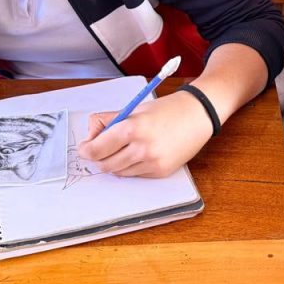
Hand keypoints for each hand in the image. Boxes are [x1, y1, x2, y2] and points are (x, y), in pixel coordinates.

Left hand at [78, 91, 212, 177]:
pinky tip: (140, 153)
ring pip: (119, 172)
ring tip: (123, 148)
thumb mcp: (134, 109)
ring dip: (115, 162)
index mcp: (132, 128)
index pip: (96, 149)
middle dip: (98, 158)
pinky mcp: (161, 172)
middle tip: (99, 150)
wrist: (198, 115)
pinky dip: (132, 166)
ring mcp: (152, 163)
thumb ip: (109, 121)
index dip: (86, 150)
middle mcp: (142, 149)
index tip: (84, 148)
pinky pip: (136, 174)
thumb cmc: (167, 109)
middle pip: (105, 165)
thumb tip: (91, 136)